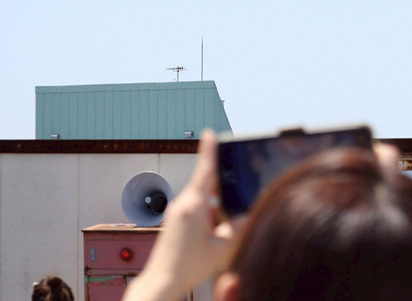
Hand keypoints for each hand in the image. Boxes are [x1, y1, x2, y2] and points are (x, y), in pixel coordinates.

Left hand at [124, 131, 243, 300]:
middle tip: (226, 215)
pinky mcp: (175, 221)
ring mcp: (177, 212)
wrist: (161, 282)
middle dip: (223, 194)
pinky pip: (198, 210)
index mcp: (194, 205)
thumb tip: (246, 213)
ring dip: (216, 211)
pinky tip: (211, 238)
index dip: (209, 150)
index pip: (205, 170)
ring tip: (217, 237)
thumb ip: (238, 227)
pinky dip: (209, 218)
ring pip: (205, 201)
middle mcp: (183, 204)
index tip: (209, 133)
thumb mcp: (222, 247)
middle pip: (209, 186)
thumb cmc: (188, 266)